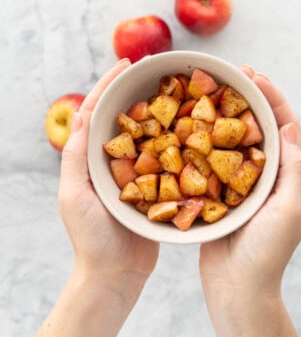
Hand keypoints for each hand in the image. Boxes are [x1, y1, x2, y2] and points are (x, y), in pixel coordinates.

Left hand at [59, 59, 158, 280]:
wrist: (116, 273)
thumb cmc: (92, 237)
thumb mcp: (75, 195)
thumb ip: (77, 156)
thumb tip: (81, 113)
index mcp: (92, 159)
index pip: (98, 113)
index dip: (110, 85)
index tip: (127, 63)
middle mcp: (113, 162)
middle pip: (124, 119)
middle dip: (137, 93)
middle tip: (157, 73)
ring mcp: (136, 174)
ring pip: (147, 136)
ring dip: (159, 114)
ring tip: (176, 94)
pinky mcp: (155, 188)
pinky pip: (164, 159)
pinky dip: (174, 143)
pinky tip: (188, 132)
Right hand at [199, 66, 300, 336]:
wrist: (236, 285)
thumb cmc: (266, 253)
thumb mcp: (289, 211)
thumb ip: (293, 172)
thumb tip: (291, 130)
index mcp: (286, 176)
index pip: (284, 128)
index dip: (273, 99)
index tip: (256, 77)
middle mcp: (265, 175)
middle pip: (259, 128)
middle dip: (249, 99)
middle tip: (233, 75)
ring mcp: (240, 182)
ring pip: (235, 140)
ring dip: (227, 116)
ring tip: (213, 93)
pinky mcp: (219, 192)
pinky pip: (214, 160)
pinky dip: (207, 141)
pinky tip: (194, 127)